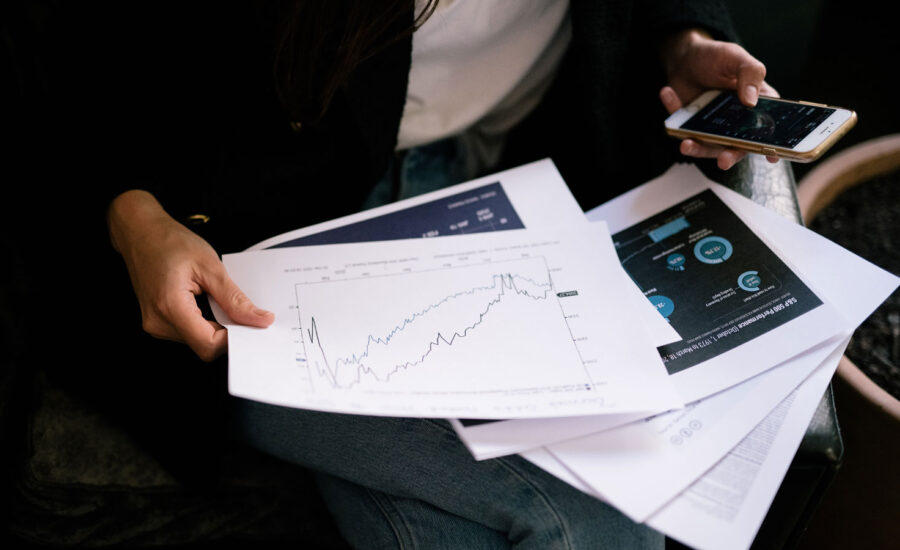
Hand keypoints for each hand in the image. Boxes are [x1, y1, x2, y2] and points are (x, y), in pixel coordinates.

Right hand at [108, 190, 273, 360]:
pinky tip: (205, 302)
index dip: (233, 338)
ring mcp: (155, 324)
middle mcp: (158, 322)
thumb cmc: (170, 242)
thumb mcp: (210, 267)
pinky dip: (204, 322)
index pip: (208, 345)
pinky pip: (188, 332)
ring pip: (197, 341)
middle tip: (238, 308)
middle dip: (226, 331)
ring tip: (214, 298)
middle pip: (204, 346)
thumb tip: (259, 320)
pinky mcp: (157, 322)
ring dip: (215, 326)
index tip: (249, 323)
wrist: (141, 233)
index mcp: (170, 307)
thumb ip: (235, 299)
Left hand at [658, 29, 779, 169]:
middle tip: (724, 160)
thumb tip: (751, 100)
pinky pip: (681, 127)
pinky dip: (674, 111)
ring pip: (706, 145)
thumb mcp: (737, 58)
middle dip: (730, 156)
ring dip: (696, 147)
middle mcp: (735, 122)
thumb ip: (750, 74)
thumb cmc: (717, 57)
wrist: (686, 56)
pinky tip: (667, 92)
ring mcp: (711, 127)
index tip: (771, 157)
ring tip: (686, 144)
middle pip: (736, 146)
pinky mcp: (690, 126)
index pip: (767, 128)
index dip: (770, 144)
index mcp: (756, 106)